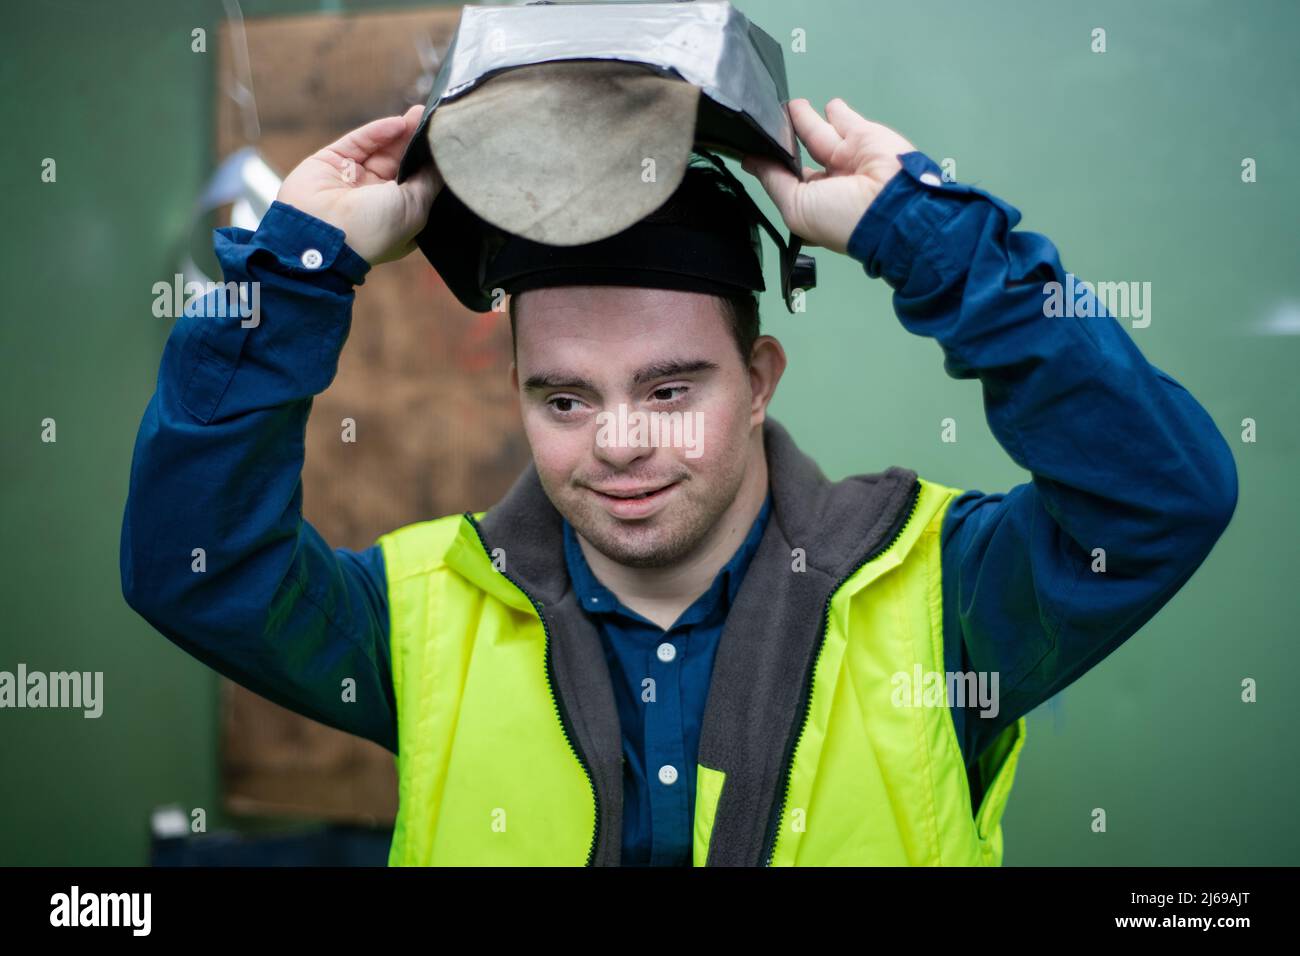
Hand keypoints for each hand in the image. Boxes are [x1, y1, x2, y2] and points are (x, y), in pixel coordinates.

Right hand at [275, 105, 442, 266]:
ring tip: (420, 114)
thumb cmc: (374, 230)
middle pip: (401, 164)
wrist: (321, 233)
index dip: (431, 167)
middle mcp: (376, 200)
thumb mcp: (415, 208)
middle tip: (435, 122)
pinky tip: (398, 124)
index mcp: (397, 218)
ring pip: (381, 150)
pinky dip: (378, 132)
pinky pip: (360, 142)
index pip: (418, 186)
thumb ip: (429, 182)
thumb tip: (443, 162)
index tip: (446, 147)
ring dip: (401, 132)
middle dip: (416, 143)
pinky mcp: (333, 161)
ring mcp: (354, 180)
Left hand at [741, 98, 916, 254]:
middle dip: (787, 142)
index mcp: (817, 206)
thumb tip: (751, 162)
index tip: (753, 153)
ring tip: (787, 108)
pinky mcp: (863, 135)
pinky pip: (845, 120)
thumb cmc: (844, 218)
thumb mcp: (796, 208)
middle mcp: (833, 182)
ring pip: (820, 133)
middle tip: (767, 126)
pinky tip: (820, 105)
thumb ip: (773, 181)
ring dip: (804, 120)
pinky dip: (835, 111)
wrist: (893, 204)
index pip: (790, 183)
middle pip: (803, 156)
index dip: (774, 169)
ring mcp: (849, 157)